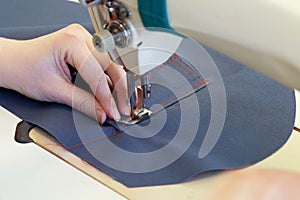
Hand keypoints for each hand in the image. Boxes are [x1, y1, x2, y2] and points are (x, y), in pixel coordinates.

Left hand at [0, 24, 129, 122]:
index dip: (108, 98)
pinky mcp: (86, 47)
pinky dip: (108, 80)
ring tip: (119, 104)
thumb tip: (103, 113)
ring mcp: (85, 40)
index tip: (114, 113)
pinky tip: (111, 94)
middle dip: (119, 91)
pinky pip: (104, 64)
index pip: (98, 75)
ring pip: (110, 65)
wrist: (12, 63)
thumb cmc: (24, 70)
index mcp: (72, 42)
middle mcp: (81, 36)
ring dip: (116, 85)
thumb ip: (83, 103)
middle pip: (111, 66)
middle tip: (123, 109)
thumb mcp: (54, 90)